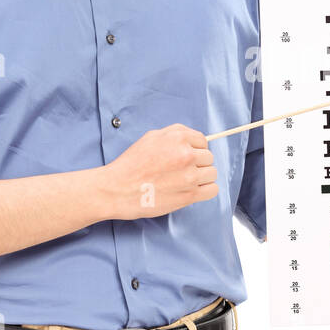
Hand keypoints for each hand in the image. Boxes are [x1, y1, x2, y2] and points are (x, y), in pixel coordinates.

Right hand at [102, 124, 218, 219]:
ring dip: (202, 177)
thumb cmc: (131, 164)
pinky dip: (206, 190)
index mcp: (178, 138)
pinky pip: (212, 190)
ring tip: (185, 181)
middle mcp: (186, 155)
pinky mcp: (189, 195)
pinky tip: (193, 190)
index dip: (195, 149)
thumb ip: (175, 134)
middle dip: (198, 163)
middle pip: (208, 157)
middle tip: (182, 170)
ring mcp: (190, 176)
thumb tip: (195, 139)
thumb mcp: (151, 137)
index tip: (186, 156)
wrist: (117, 189)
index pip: (203, 141)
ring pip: (212, 173)